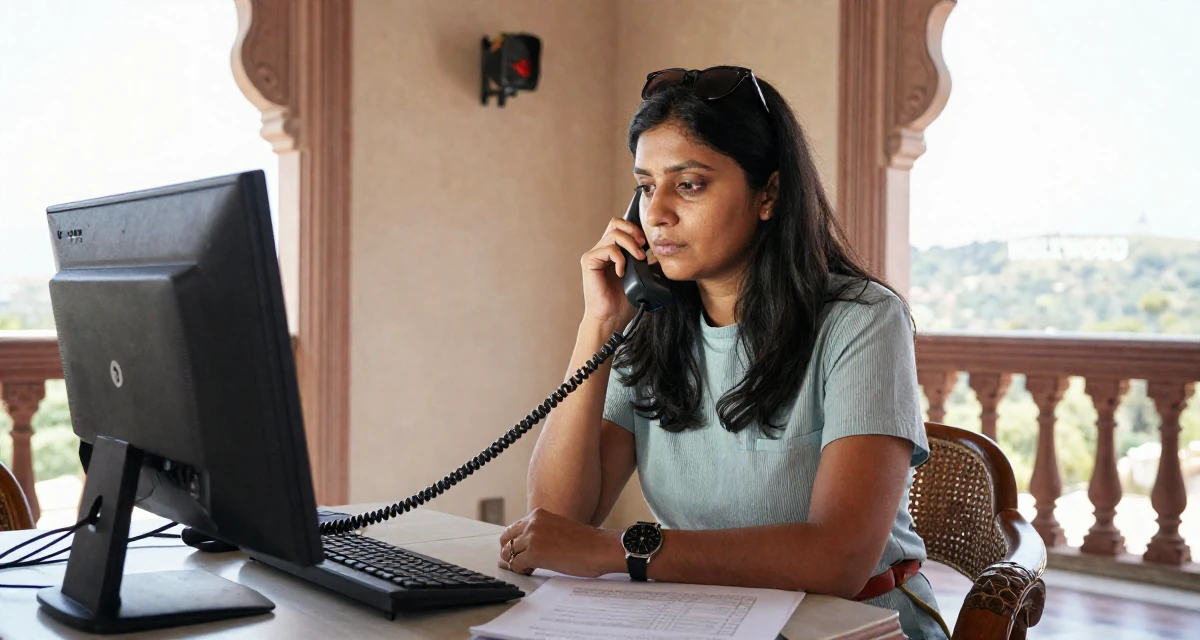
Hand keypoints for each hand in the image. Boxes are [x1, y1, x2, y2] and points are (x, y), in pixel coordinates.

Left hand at [497, 508, 623, 577]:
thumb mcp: (557, 528)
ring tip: (529, 567)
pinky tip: (532, 570)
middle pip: (505, 540)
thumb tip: (523, 547)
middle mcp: (532, 522)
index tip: (518, 552)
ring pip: (508, 553)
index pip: (513, 529)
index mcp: (538, 514)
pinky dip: (521, 570)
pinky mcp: (534, 553)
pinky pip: (515, 565)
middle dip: (508, 553)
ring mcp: (532, 537)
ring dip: (515, 563)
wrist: (600, 548)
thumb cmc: (585, 542)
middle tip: (518, 563)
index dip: (513, 543)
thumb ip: (540, 532)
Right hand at [580, 217, 647, 327]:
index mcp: (613, 251)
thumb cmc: (624, 300)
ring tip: (638, 259)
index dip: (636, 229)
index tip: (648, 243)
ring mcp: (595, 254)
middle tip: (643, 245)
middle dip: (633, 230)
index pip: (623, 227)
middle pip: (616, 223)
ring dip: (630, 244)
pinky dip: (620, 258)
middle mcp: (602, 249)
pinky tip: (622, 272)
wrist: (611, 317)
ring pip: (614, 233)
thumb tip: (660, 249)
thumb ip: (646, 260)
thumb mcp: (641, 275)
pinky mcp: (589, 261)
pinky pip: (608, 249)